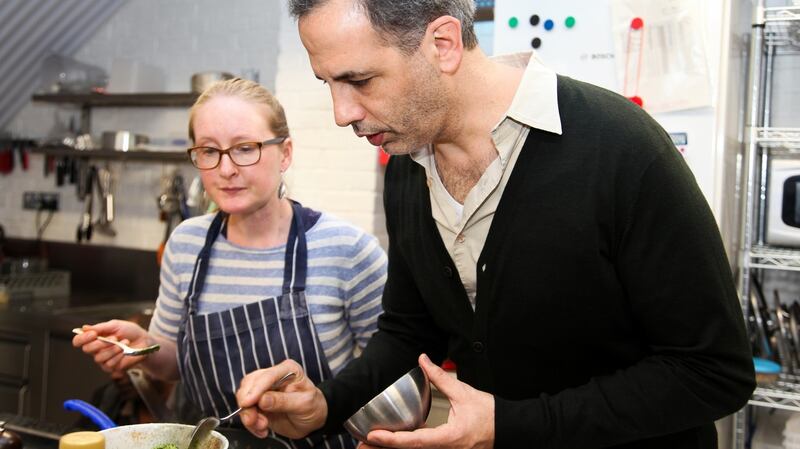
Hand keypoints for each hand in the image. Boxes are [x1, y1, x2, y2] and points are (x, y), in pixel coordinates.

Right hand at [72, 320, 150, 374]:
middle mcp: (96, 350)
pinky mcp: (112, 368)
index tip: (93, 334)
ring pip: (99, 358)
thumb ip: (100, 327)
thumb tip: (84, 328)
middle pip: (87, 349)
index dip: (82, 338)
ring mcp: (103, 360)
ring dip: (113, 349)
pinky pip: (110, 364)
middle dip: (100, 343)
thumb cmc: (130, 332)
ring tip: (124, 343)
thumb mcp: (116, 325)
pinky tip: (125, 351)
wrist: (144, 341)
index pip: (78, 341)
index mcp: (94, 338)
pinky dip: (119, 356)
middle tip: (114, 338)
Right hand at [236, 359, 327, 439]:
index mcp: (288, 369)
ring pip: (244, 397)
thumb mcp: (304, 404)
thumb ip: (283, 401)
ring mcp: (263, 389)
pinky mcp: (257, 402)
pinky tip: (261, 430)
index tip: (248, 403)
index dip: (256, 389)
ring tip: (262, 426)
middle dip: (248, 404)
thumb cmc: (312, 407)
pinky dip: (250, 422)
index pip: (268, 375)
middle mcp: (273, 375)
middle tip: (253, 420)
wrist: (311, 420)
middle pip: (250, 383)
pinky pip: (245, 410)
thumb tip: (262, 400)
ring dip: (248, 415)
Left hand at [359, 354, 494, 448]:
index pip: (414, 441)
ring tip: (370, 443)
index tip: (374, 434)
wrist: (509, 429)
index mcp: (449, 438)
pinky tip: (395, 440)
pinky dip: (407, 445)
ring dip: (394, 448)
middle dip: (384, 448)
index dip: (391, 439)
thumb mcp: (464, 393)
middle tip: (361, 443)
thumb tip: (423, 360)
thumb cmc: (490, 414)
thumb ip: (441, 377)